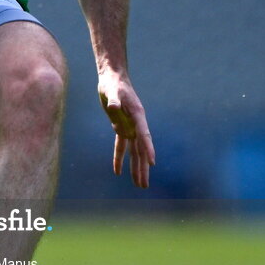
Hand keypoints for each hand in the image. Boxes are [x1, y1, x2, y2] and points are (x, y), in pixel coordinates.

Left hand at [98, 72, 154, 187]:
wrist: (113, 79)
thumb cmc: (114, 84)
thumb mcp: (112, 90)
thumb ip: (114, 100)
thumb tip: (114, 107)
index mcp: (138, 115)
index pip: (144, 134)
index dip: (148, 148)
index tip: (152, 162)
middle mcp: (136, 124)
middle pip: (141, 149)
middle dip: (143, 167)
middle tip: (144, 185)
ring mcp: (130, 126)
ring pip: (134, 151)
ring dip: (135, 167)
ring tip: (139, 184)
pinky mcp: (121, 127)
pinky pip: (121, 146)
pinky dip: (119, 158)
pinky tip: (118, 172)